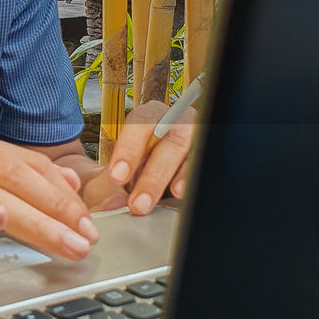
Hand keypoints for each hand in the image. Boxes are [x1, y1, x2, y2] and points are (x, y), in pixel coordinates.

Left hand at [102, 99, 195, 214]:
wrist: (156, 172)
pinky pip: (205, 164)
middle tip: (137, 203)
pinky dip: (191, 179)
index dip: (128, 149)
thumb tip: (110, 203)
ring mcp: (198, 136)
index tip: (116, 177)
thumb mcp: (119, 170)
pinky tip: (180, 193)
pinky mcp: (210, 153)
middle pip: (170, 141)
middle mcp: (177, 120)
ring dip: (173, 180)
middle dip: (152, 175)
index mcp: (150, 115)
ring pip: (192, 152)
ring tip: (158, 202)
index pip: (140, 123)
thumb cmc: (137, 166)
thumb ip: (109, 184)